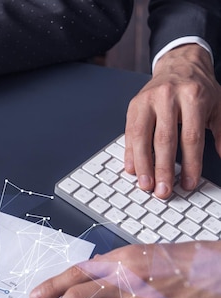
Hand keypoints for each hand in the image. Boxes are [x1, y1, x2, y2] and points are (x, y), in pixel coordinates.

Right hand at [124, 44, 220, 198]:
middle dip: (163, 169)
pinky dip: (130, 153)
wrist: (179, 64)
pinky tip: (132, 169)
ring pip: (142, 137)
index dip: (190, 164)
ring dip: (142, 165)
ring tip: (145, 185)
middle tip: (163, 191)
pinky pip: (129, 133)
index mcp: (193, 97)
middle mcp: (168, 97)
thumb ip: (220, 133)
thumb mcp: (218, 107)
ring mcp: (147, 100)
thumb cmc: (198, 89)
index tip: (188, 184)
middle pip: (164, 140)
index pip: (191, 137)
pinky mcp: (133, 105)